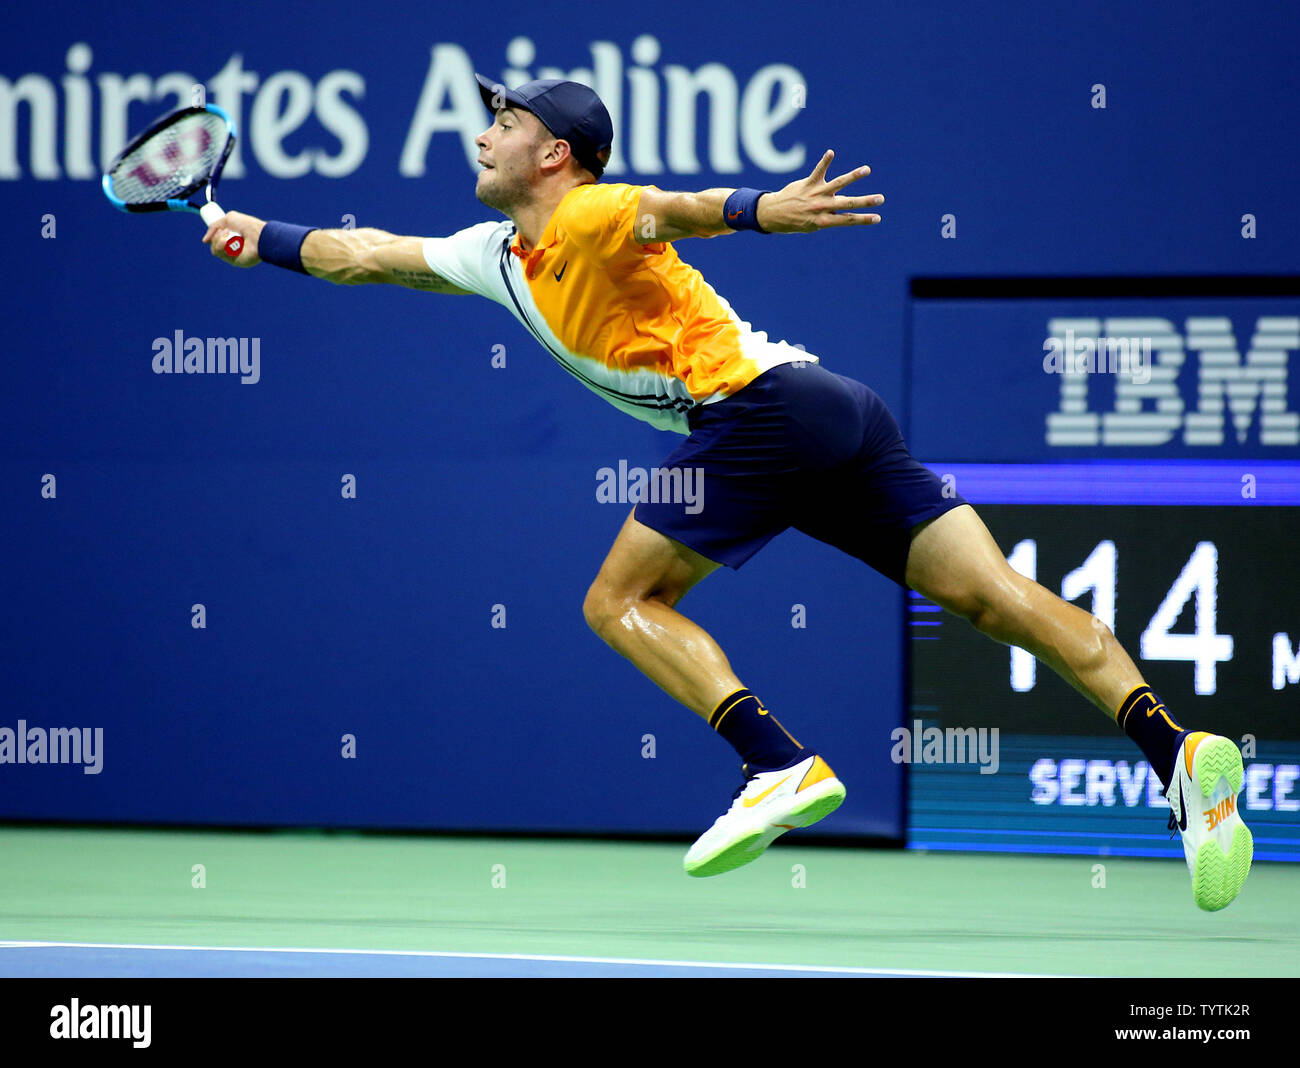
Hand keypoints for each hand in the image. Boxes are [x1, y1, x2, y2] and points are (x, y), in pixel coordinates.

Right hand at [202, 211, 264, 266]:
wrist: (257, 235)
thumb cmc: (247, 225)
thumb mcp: (228, 219)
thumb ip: (214, 227)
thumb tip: (205, 241)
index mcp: (231, 237)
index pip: (216, 238)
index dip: (214, 234)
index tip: (217, 229)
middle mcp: (231, 247)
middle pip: (213, 244)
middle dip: (217, 235)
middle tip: (226, 231)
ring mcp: (232, 255)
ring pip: (214, 249)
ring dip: (219, 240)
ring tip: (229, 236)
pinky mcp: (234, 261)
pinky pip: (219, 253)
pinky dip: (222, 245)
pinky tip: (230, 242)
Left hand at [755, 151, 882, 233]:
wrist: (775, 214)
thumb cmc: (797, 221)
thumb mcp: (814, 225)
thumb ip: (830, 218)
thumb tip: (846, 212)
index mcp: (824, 220)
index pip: (848, 220)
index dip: (864, 220)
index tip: (878, 218)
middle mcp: (821, 207)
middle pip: (847, 203)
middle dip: (865, 201)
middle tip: (881, 199)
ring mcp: (816, 194)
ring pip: (838, 184)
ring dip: (853, 176)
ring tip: (867, 170)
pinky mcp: (808, 183)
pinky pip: (818, 170)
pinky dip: (825, 161)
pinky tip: (831, 152)